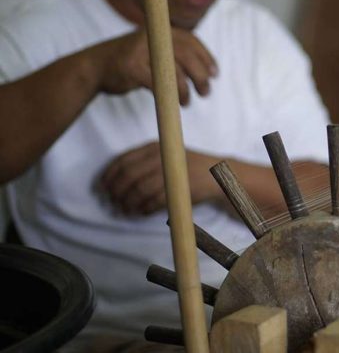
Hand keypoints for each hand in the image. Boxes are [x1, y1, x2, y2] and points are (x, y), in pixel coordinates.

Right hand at [89, 28, 217, 104]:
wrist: (92, 68)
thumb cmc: (127, 62)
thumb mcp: (151, 49)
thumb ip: (172, 52)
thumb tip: (204, 67)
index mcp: (157, 30)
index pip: (190, 41)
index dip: (206, 57)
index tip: (215, 73)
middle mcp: (150, 36)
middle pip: (186, 56)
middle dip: (200, 75)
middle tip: (206, 91)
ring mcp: (139, 51)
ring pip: (174, 71)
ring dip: (186, 89)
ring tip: (188, 101)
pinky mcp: (131, 68)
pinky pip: (159, 84)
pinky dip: (170, 96)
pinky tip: (176, 103)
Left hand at [101, 142, 220, 214]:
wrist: (215, 174)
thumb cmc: (186, 166)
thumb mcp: (164, 155)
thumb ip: (143, 162)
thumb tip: (114, 178)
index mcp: (154, 148)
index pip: (123, 160)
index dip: (109, 176)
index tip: (102, 187)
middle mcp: (160, 157)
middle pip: (128, 176)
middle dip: (116, 192)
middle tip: (112, 202)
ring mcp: (170, 173)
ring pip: (139, 191)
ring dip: (128, 203)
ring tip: (124, 210)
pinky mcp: (179, 189)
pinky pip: (153, 202)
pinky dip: (143, 210)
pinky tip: (140, 212)